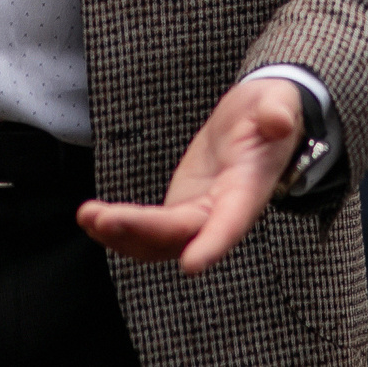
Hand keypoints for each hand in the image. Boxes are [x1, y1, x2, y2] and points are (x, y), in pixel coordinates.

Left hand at [76, 77, 302, 275]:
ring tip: (88, 218)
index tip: (191, 265)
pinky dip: (121, 230)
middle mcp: (223, 212)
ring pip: (160, 240)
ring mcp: (199, 214)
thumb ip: (278, 112)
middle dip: (141, 230)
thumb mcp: (279, 103)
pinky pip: (150, 232)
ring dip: (123, 235)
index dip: (212, 244)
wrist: (261, 120)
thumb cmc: (271, 111)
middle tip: (103, 218)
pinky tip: (92, 220)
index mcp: (248, 189)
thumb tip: (278, 120)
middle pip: (181, 233)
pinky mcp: (181, 209)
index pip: (231, 222)